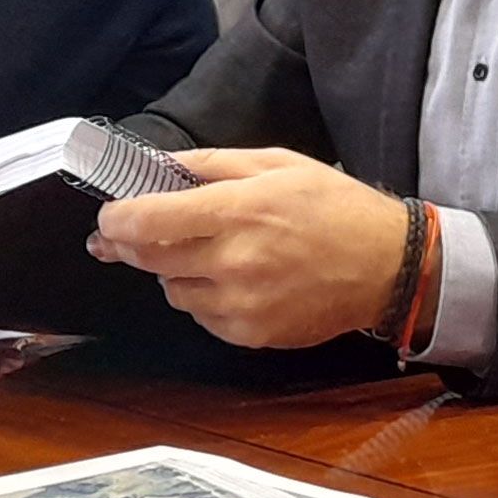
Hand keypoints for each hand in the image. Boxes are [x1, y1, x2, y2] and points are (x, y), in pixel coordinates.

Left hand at [90, 148, 412, 350]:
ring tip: (204, 254)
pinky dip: (203, 298)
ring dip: (173, 272)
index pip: (148, 220)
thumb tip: (161, 164)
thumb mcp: (278, 164)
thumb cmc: (335, 208)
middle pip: (148, 258)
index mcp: (239, 211)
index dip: (116, 218)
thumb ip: (213, 164)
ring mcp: (241, 304)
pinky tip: (231, 280)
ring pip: (171, 292)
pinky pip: (201, 317)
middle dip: (130, 244)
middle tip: (127, 235)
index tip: (109, 216)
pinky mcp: (251, 334)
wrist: (387, 267)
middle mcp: (234, 261)